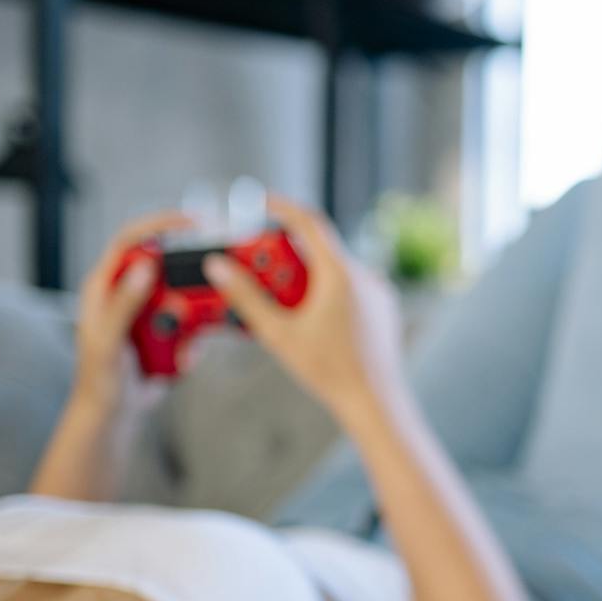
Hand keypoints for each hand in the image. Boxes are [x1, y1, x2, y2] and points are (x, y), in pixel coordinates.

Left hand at [72, 210, 194, 403]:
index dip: (159, 225)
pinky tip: (181, 360)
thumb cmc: (100, 379)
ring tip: (185, 343)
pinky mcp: (168, 329)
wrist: (114, 412)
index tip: (190, 223)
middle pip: (167, 265)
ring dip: (194, 318)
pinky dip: (195, 341)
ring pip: (186, 296)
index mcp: (104, 286)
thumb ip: (124, 302)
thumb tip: (146, 265)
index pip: (131, 241)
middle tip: (210, 287)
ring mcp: (150, 311)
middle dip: (189, 280)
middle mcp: (128, 292)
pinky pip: (193, 324)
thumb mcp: (108, 340)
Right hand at [203, 197, 406, 418]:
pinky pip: (349, 287)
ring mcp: (378, 290)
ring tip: (282, 306)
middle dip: (284, 258)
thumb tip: (218, 266)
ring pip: (333, 270)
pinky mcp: (383, 306)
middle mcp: (364, 275)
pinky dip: (325, 292)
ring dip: (304, 278)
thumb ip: (245, 296)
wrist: (375, 399)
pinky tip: (309, 318)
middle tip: (259, 274)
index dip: (281, 207)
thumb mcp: (277, 333)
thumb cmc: (328, 369)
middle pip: (317, 250)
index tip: (259, 202)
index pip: (308, 222)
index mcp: (340, 273)